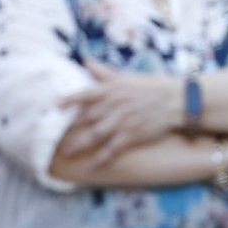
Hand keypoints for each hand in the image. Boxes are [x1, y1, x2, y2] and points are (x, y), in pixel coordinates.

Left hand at [57, 65, 185, 165]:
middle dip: (69, 129)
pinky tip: (91, 166)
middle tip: (52, 138)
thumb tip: (86, 61)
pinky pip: (112, 149)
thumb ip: (104, 72)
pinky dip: (101, 158)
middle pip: (86, 118)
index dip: (69, 100)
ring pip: (95, 135)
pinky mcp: (132, 135)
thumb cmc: (151, 87)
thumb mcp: (127, 77)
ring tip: (66, 153)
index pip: (85, 94)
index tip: (55, 106)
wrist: (175, 101)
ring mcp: (122, 121)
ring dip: (79, 145)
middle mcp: (114, 105)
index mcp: (112, 89)